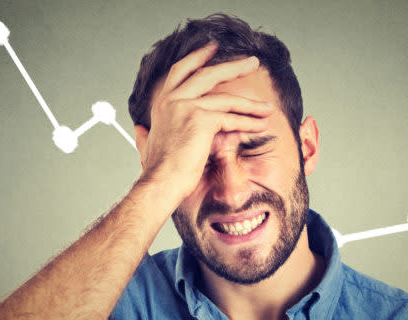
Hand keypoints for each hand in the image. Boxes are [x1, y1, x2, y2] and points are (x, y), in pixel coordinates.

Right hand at [138, 42, 274, 202]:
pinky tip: (260, 126)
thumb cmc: (158, 171)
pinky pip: (232, 118)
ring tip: (267, 107)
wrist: (160, 183)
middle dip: (233, 67)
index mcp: (162, 103)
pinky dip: (248, 123)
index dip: (198, 57)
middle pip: (208, 75)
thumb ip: (145, 134)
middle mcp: (173, 100)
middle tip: (252, 62)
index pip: (181, 71)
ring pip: (226, 99)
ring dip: (251, 104)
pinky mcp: (201, 120)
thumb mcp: (148, 144)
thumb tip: (140, 130)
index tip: (213, 48)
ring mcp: (186, 107)